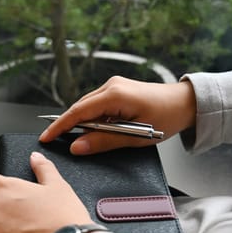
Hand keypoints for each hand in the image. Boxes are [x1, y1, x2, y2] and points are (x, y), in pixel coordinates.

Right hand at [39, 76, 196, 154]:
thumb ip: (103, 141)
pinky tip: (93, 129)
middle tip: (55, 142)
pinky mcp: (118, 89)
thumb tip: (77, 146)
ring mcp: (114, 85)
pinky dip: (92, 118)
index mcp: (114, 95)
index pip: (78, 112)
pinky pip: (97, 104)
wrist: (185, 102)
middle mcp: (111, 86)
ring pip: (87, 106)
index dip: (59, 126)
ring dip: (81, 122)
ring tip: (76, 139)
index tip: (46, 138)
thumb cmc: (166, 118)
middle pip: (80, 108)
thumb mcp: (134, 136)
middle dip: (67, 125)